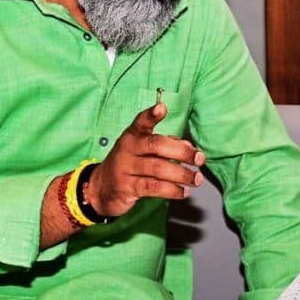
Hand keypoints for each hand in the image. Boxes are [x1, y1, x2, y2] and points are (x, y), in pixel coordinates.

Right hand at [87, 102, 205, 216]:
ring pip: (158, 169)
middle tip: (199, 158)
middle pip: (157, 145)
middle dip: (182, 152)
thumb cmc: (129, 164)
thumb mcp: (142, 150)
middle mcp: (128, 149)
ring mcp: (126, 168)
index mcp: (132, 135)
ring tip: (196, 179)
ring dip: (182, 175)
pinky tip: (183, 192)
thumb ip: (165, 145)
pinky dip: (172, 190)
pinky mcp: (127, 188)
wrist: (100, 189)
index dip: (151, 115)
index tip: (162, 108)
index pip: (141, 122)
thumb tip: (189, 148)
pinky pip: (154, 188)